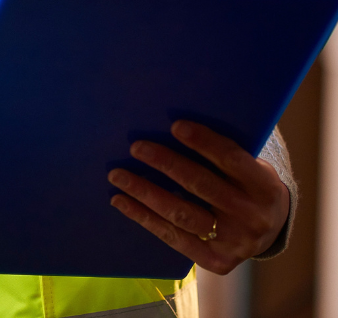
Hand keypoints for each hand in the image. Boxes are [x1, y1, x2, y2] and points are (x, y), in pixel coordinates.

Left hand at [107, 120, 289, 274]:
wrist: (269, 228)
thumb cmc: (245, 181)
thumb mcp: (246, 164)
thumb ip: (220, 150)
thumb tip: (169, 125)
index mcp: (264, 186)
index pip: (232, 159)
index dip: (204, 142)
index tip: (175, 126)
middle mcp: (253, 216)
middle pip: (202, 186)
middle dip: (166, 164)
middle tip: (135, 147)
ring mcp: (235, 243)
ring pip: (183, 214)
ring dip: (145, 192)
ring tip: (117, 175)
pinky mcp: (217, 262)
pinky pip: (174, 238)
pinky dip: (144, 217)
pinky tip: (121, 201)